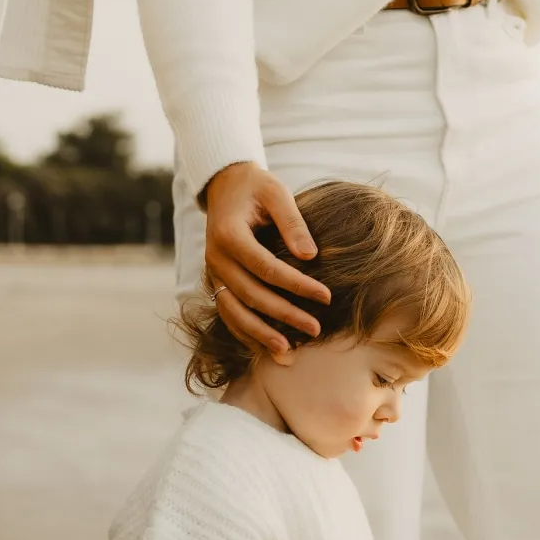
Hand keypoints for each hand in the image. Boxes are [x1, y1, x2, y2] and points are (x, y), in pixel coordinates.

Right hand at [204, 161, 329, 359]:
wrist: (225, 186)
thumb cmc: (256, 187)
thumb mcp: (277, 193)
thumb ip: (293, 223)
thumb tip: (311, 256)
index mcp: (229, 235)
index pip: (267, 268)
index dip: (297, 285)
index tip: (326, 296)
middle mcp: (216, 258)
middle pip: (252, 295)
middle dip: (284, 315)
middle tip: (315, 329)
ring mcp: (213, 273)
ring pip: (235, 312)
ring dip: (260, 335)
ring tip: (288, 353)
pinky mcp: (216, 281)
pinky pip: (228, 314)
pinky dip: (246, 334)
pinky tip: (267, 350)